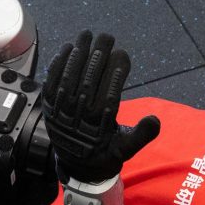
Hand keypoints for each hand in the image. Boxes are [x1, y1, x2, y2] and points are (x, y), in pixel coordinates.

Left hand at [42, 31, 159, 182]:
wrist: (77, 169)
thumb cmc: (106, 155)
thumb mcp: (128, 149)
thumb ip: (142, 135)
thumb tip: (156, 120)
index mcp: (99, 126)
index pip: (108, 92)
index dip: (115, 71)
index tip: (122, 54)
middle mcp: (78, 117)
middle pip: (88, 80)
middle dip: (97, 55)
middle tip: (107, 37)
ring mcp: (60, 111)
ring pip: (68, 77)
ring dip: (77, 53)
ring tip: (87, 35)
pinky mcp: (49, 107)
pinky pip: (51, 82)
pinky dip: (58, 64)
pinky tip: (67, 48)